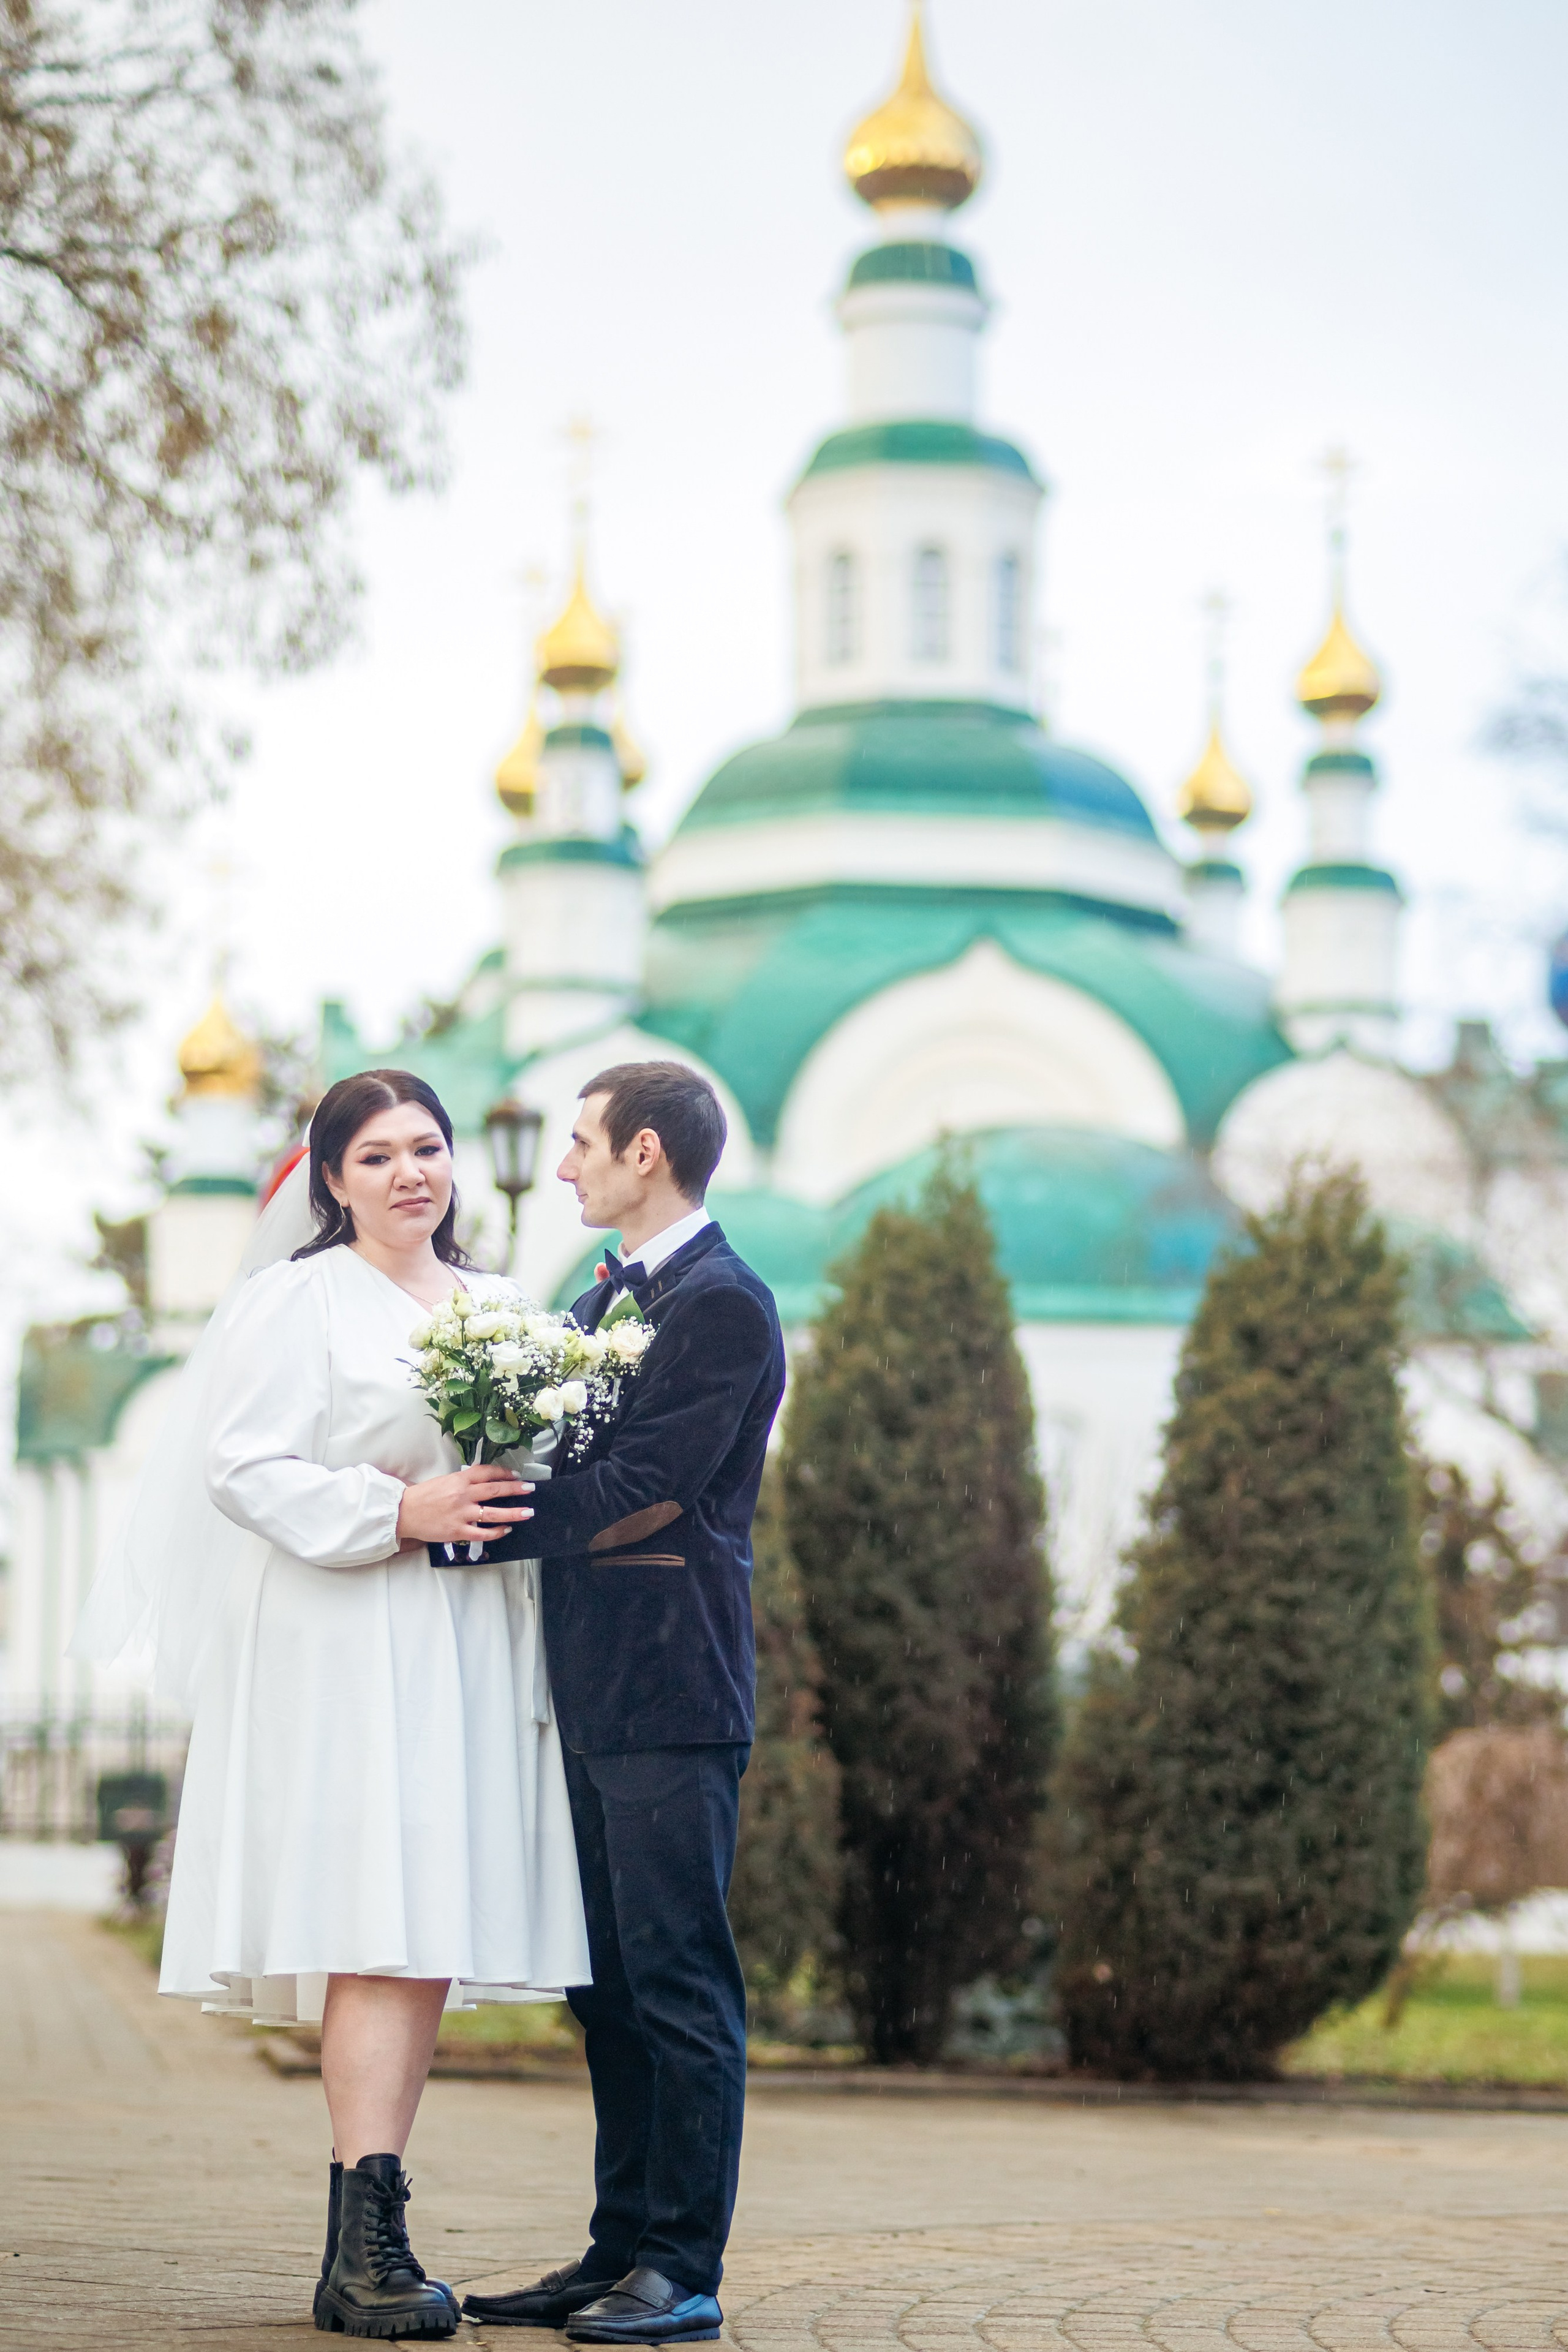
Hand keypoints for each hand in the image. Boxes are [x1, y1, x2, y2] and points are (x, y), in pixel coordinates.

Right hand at [397, 1461, 533, 1546]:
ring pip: (494, 1513)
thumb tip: (484, 1480)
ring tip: (528, 1512)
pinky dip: (497, 1532)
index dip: (504, 1473)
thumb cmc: (424, 1496)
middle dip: (516, 1489)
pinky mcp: (458, 1531)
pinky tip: (506, 1530)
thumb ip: (464, 1480)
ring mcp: (462, 1514)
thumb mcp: (445, 1481)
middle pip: (495, 1490)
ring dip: (513, 1512)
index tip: (516, 1475)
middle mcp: (463, 1495)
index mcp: (459, 1479)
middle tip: (530, 1488)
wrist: (404, 1512)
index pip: (487, 1472)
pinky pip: (483, 1533)